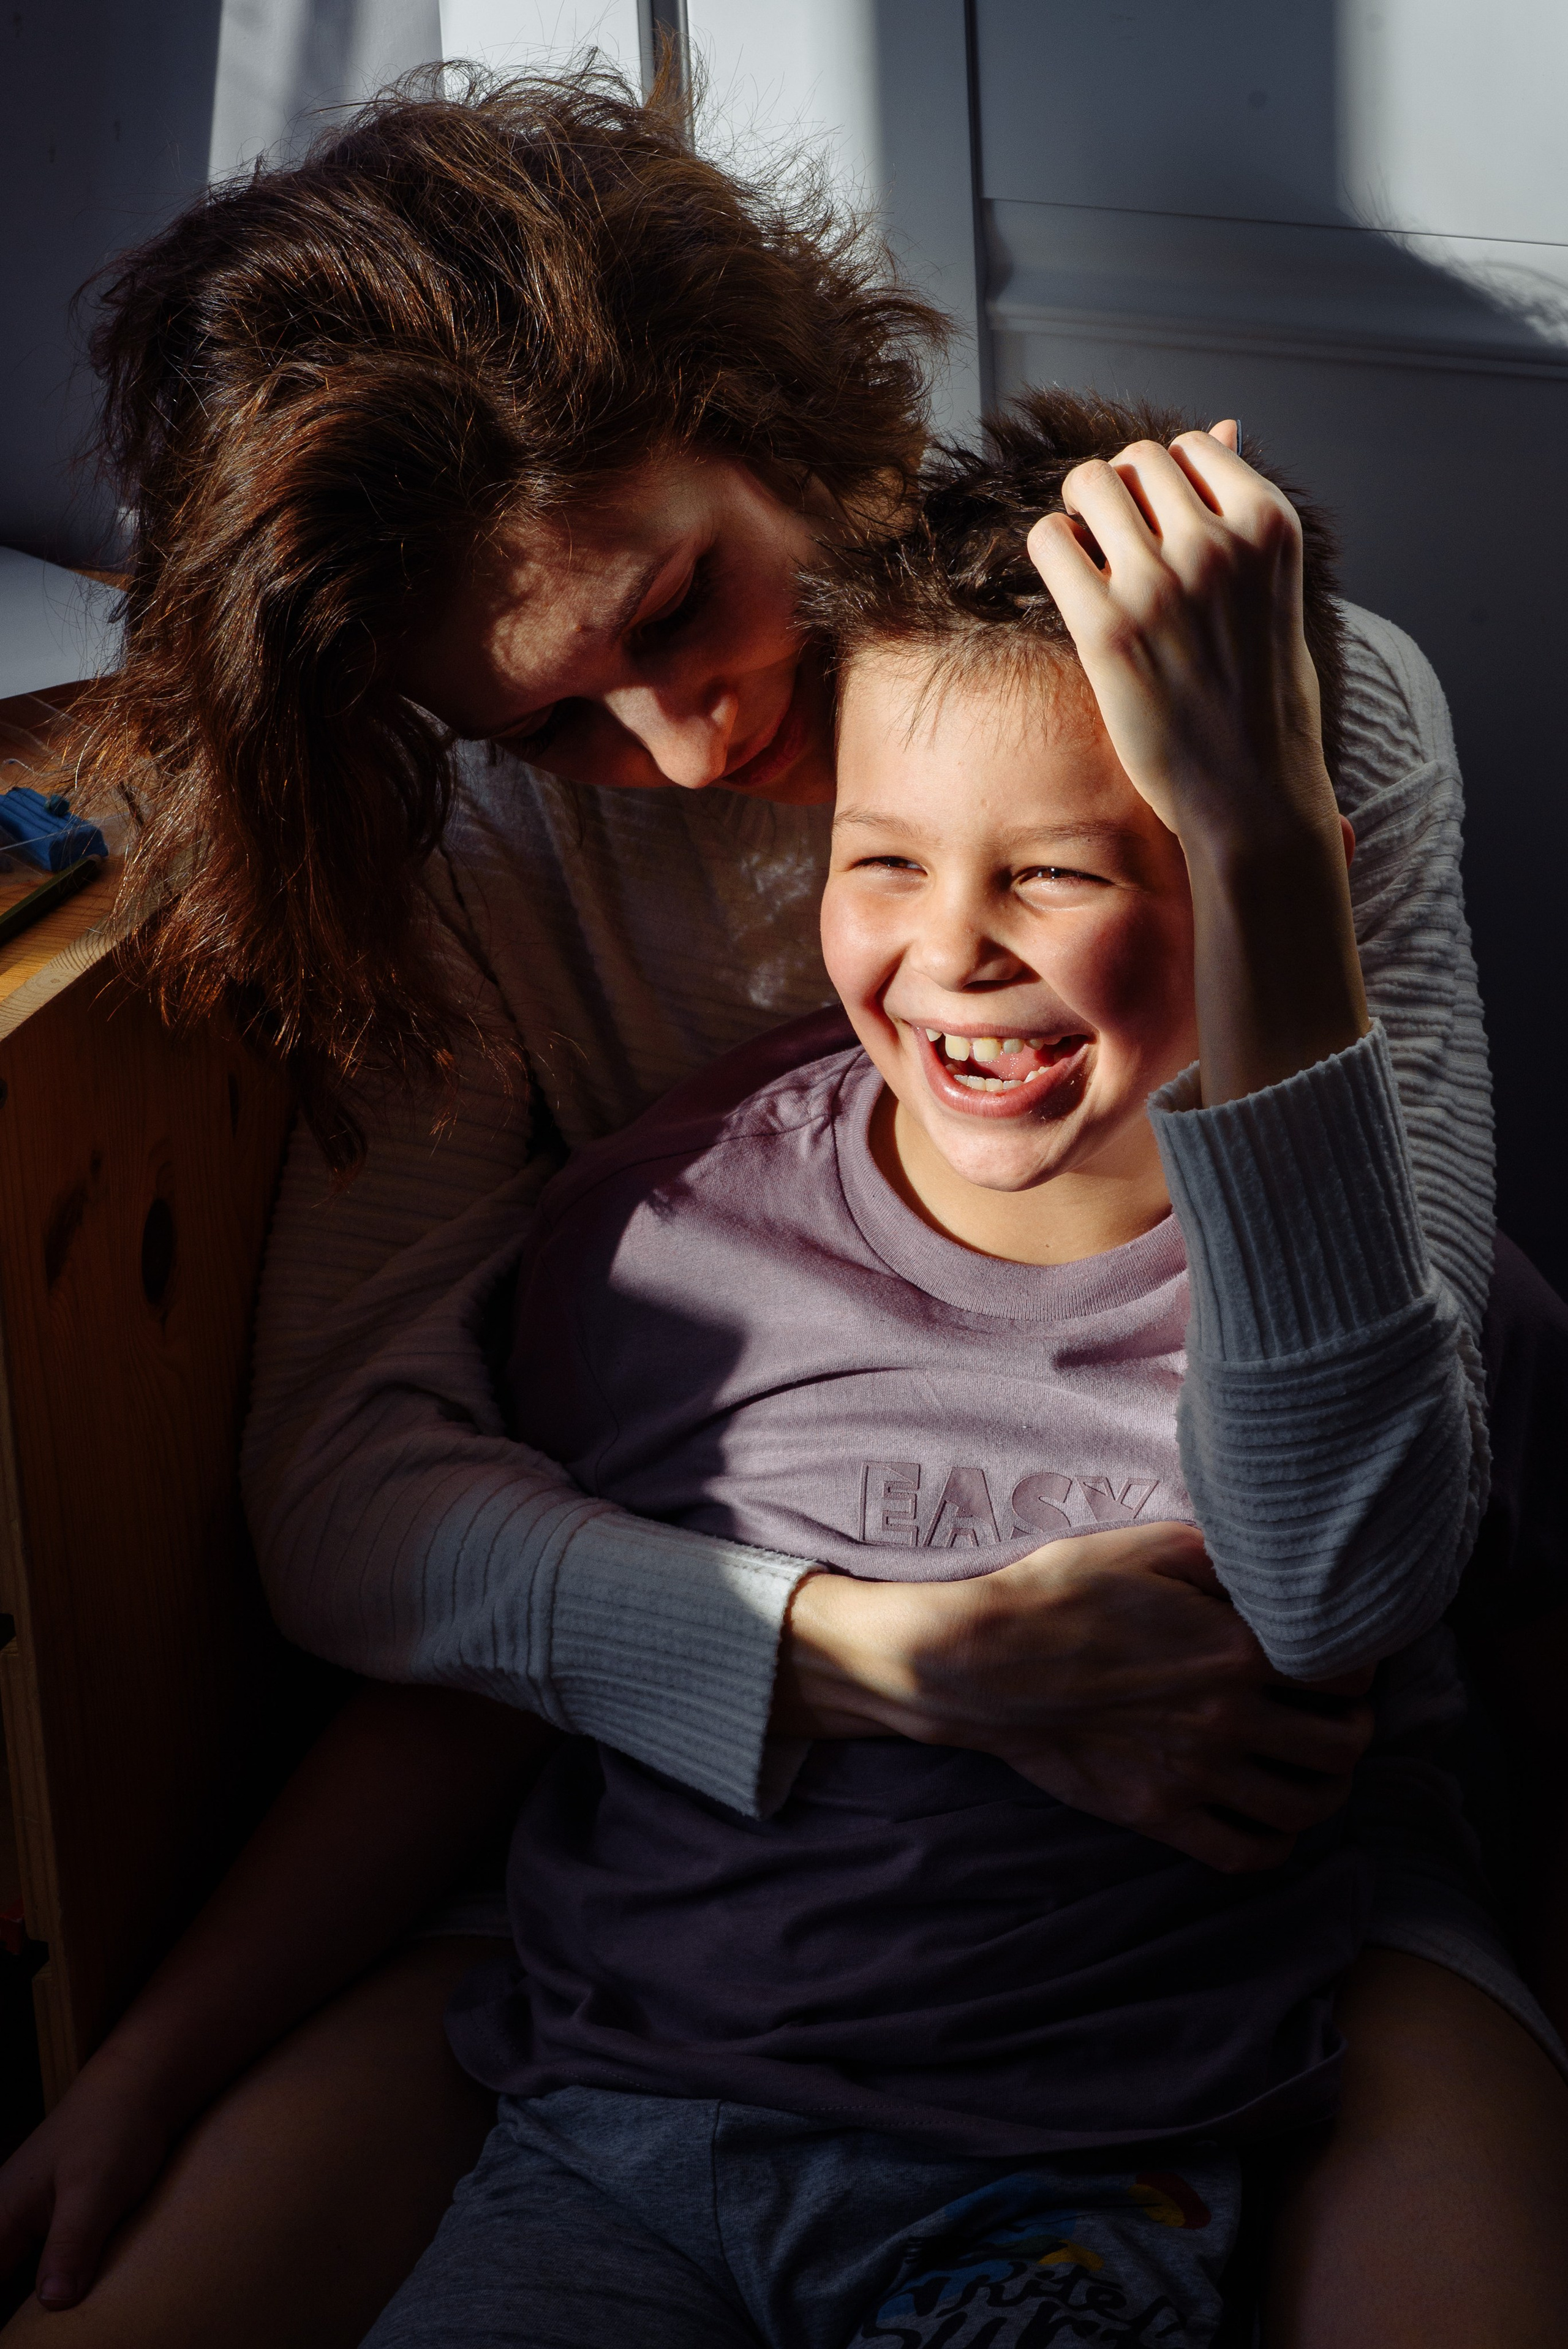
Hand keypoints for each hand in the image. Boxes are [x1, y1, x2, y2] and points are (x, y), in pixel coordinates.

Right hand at [0, 2045, 177, 2308]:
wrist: (139, 2089)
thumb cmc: (115, 2131)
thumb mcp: (96, 2189)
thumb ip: (71, 2244)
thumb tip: (51, 2303)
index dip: (3, 2326)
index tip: (20, 2335)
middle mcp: (1, 2224)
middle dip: (14, 2322)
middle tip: (43, 2334)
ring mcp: (23, 2224)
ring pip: (12, 2283)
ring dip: (27, 2311)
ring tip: (55, 2331)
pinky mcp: (49, 2226)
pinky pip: (33, 2270)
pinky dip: (49, 2291)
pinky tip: (68, 2305)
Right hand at [777, 1522, 1373, 1872]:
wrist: (985, 1662)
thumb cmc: (1062, 1592)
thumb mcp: (1146, 1548)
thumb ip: (1222, 1558)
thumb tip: (1273, 1568)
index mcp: (1236, 1648)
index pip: (1347, 1673)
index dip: (1359, 1667)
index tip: (1345, 1661)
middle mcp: (1230, 1718)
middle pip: (1343, 1746)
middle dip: (1355, 1730)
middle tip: (1341, 1717)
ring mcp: (1196, 1774)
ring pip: (1306, 1806)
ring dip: (1328, 1790)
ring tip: (1317, 1770)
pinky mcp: (1160, 1815)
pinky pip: (1246, 1853)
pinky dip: (1276, 1844)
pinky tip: (1271, 1820)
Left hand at [1024, 422, 1332, 851]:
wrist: (1251, 789)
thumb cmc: (1260, 691)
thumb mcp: (1271, 586)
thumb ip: (1239, 510)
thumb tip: (1224, 427)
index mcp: (1269, 524)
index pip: (1192, 447)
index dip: (1165, 482)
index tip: (1161, 527)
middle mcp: (1217, 543)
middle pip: (1135, 459)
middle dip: (1118, 491)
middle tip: (1116, 542)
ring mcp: (1160, 584)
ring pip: (1089, 484)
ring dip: (1080, 511)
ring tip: (1091, 557)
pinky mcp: (1107, 628)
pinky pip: (1050, 541)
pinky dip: (1051, 552)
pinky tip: (1072, 587)